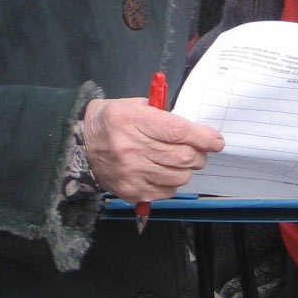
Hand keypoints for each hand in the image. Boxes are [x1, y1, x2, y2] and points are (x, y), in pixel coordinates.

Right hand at [82, 96, 222, 203]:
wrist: (81, 144)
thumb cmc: (113, 120)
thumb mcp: (136, 105)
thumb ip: (164, 116)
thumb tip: (196, 131)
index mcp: (134, 121)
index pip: (178, 131)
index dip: (203, 137)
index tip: (216, 141)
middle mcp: (132, 149)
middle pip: (183, 157)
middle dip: (199, 154)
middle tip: (199, 151)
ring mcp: (131, 173)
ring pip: (179, 177)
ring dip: (187, 169)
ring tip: (180, 161)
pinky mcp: (131, 191)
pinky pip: (167, 192)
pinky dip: (173, 183)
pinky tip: (165, 172)